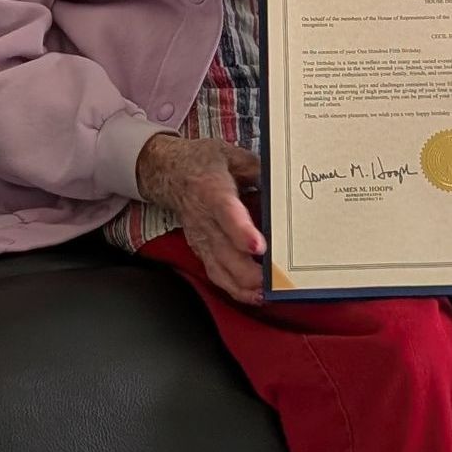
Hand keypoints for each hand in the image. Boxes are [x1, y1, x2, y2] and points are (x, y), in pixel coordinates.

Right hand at [136, 134, 266, 304]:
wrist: (170, 172)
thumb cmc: (204, 162)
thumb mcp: (232, 155)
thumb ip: (258, 169)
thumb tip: (281, 185)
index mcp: (212, 190)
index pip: (226, 213)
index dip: (242, 232)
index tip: (259, 247)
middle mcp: (204, 219)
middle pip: (224, 250)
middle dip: (248, 271)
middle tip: (274, 281)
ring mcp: (200, 238)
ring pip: (219, 268)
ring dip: (243, 285)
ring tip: (267, 294)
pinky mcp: (200, 249)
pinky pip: (216, 274)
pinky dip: (235, 288)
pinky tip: (254, 296)